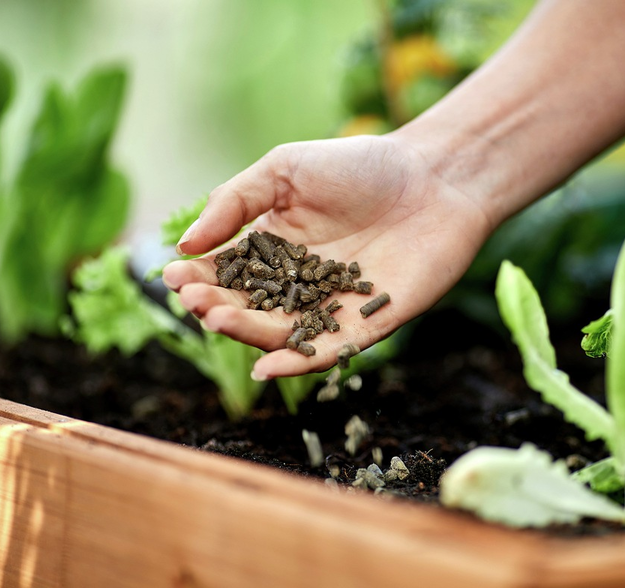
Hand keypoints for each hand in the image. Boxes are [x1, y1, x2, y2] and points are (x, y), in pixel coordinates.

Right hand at [162, 134, 492, 378]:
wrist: (434, 178)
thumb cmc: (361, 166)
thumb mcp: (285, 170)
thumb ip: (235, 202)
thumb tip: (185, 244)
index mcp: (273, 247)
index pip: (226, 271)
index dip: (198, 276)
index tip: (173, 274)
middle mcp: (296, 283)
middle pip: (247, 306)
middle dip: (216, 306)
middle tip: (194, 299)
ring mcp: (329, 307)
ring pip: (279, 332)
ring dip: (246, 332)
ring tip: (217, 318)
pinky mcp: (365, 327)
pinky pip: (326, 352)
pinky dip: (296, 365)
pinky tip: (266, 368)